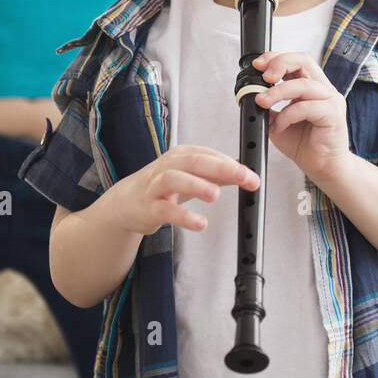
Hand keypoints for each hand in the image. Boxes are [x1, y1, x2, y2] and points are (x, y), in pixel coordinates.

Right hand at [108, 145, 259, 235]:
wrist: (125, 203)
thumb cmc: (162, 186)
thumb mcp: (191, 176)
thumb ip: (217, 175)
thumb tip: (246, 174)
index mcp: (181, 156)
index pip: (208, 154)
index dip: (231, 163)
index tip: (251, 175)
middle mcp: (168, 166)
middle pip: (193, 161)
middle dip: (220, 168)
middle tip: (243, 176)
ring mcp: (156, 186)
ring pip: (174, 179)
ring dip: (196, 184)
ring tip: (216, 195)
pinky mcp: (149, 208)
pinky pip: (165, 210)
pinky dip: (183, 216)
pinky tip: (200, 223)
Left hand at [251, 50, 349, 181]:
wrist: (322, 168)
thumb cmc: (304, 144)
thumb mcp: (278, 121)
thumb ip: (269, 106)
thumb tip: (250, 94)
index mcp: (312, 86)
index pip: (296, 60)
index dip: (276, 58)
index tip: (257, 66)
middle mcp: (324, 89)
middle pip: (303, 60)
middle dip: (279, 64)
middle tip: (263, 77)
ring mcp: (331, 100)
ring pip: (303, 85)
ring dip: (277, 92)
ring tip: (262, 103)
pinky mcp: (333, 115)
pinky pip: (307, 107)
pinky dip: (288, 115)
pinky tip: (279, 126)